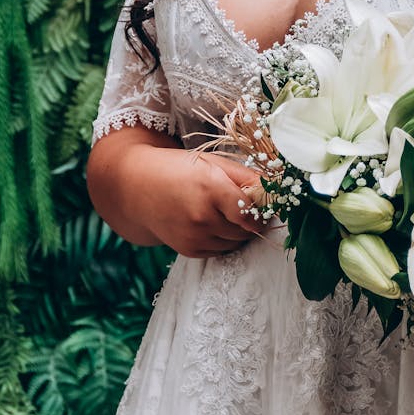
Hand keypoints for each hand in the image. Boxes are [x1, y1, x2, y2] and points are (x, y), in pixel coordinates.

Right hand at [87, 127, 264, 257]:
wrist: (138, 188)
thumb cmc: (180, 169)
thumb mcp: (214, 163)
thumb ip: (246, 177)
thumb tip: (276, 187)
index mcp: (211, 189)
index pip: (252, 212)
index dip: (264, 210)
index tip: (268, 203)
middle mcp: (202, 217)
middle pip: (247, 229)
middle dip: (254, 219)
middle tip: (251, 205)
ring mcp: (194, 237)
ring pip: (236, 242)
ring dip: (241, 231)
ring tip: (231, 212)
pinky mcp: (188, 250)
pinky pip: (221, 251)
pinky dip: (226, 239)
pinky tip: (217, 222)